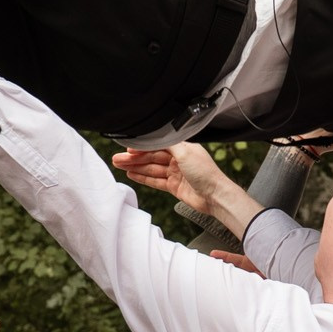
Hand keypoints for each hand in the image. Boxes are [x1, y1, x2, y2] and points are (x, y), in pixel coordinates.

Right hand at [113, 139, 256, 236]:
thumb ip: (169, 143)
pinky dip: (143, 178)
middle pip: (151, 157)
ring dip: (135, 167)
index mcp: (182, 148)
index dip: (142, 147)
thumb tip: (155, 136)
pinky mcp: (174, 187)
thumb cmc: (206, 173)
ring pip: (151, 169)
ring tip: (119, 166)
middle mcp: (178, 159)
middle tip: (117, 159)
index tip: (128, 148)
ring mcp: (175, 173)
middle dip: (134, 158)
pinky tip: (131, 175)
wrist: (215, 196)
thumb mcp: (186, 152)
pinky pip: (155, 181)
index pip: (157, 145)